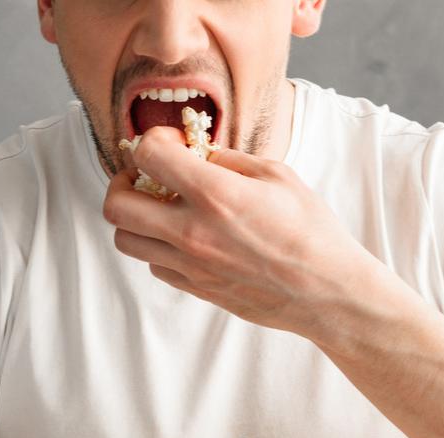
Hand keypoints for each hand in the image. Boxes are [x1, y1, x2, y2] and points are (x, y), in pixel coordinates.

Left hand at [102, 127, 418, 339]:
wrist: (327, 292)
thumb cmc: (310, 230)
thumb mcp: (276, 175)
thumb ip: (227, 160)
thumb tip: (195, 151)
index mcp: (215, 194)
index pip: (148, 156)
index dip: (150, 141)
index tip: (170, 144)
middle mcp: (193, 232)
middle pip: (116, 206)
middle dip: (123, 182)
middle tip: (146, 177)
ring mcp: (190, 265)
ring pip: (125, 240)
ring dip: (136, 218)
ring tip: (162, 209)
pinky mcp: (196, 289)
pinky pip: (153, 265)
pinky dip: (158, 247)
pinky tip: (185, 236)